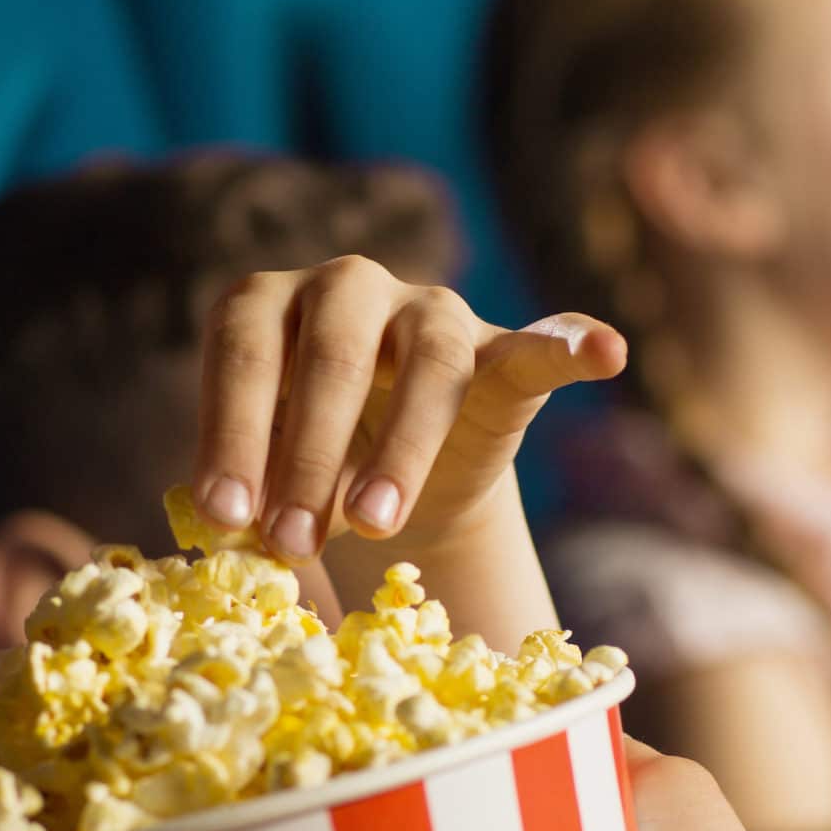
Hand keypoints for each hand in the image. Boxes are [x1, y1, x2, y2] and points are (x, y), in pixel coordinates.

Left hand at [192, 255, 626, 562]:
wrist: (386, 491)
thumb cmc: (302, 473)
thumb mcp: (263, 479)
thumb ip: (251, 494)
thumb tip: (231, 542)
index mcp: (266, 305)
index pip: (244, 352)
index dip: (231, 434)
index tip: (223, 518)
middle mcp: (345, 288)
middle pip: (331, 356)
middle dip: (308, 457)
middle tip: (290, 542)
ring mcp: (428, 311)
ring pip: (426, 362)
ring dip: (399, 449)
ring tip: (374, 525)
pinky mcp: (500, 348)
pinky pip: (541, 341)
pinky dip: (574, 344)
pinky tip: (607, 352)